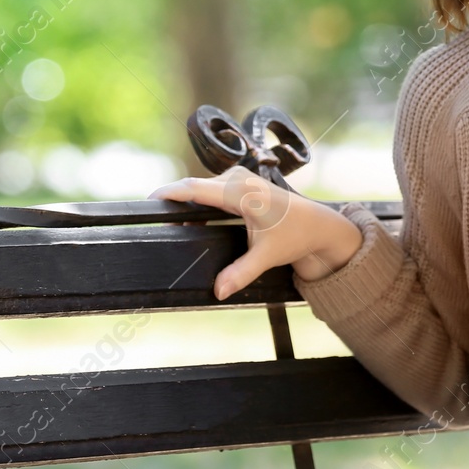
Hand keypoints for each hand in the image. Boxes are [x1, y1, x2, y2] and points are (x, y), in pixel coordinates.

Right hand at [147, 167, 363, 299]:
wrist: (318, 225)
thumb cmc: (295, 235)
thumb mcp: (267, 255)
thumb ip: (241, 272)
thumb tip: (219, 290)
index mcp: (243, 192)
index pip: (198, 188)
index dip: (172, 192)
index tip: (151, 199)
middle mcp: (239, 180)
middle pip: (196, 187)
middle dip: (175, 202)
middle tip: (159, 223)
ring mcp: (240, 178)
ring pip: (202, 187)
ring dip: (187, 202)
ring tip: (172, 223)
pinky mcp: (240, 183)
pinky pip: (210, 189)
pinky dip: (198, 201)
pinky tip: (190, 219)